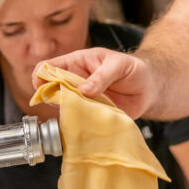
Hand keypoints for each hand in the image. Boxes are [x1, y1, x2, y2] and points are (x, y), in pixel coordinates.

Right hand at [32, 48, 153, 118]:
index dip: (40, 76)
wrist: (149, 88)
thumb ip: (102, 76)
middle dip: (52, 98)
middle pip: (50, 90)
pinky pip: (78, 121)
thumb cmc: (132, 69)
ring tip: (81, 112)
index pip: (48, 66)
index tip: (41, 86)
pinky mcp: (90, 115)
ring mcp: (81, 100)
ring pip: (62, 108)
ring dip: (67, 112)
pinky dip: (79, 124)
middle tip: (66, 103)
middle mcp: (74, 82)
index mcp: (76, 64)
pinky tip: (87, 124)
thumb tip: (83, 90)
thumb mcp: (119, 65)